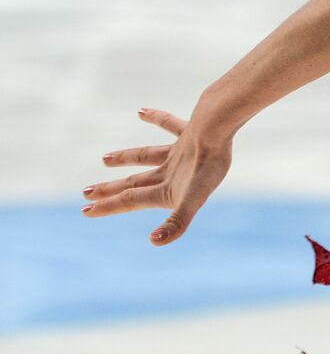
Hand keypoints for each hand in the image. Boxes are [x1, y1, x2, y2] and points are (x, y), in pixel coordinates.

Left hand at [81, 107, 231, 245]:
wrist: (220, 129)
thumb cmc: (207, 165)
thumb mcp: (193, 198)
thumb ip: (177, 222)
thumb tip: (155, 242)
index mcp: (170, 191)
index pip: (131, 200)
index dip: (108, 207)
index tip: (85, 211)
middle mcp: (174, 175)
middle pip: (134, 183)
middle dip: (110, 190)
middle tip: (85, 193)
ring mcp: (180, 155)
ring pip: (147, 157)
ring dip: (126, 158)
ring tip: (104, 159)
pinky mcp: (189, 134)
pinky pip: (169, 126)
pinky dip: (157, 118)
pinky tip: (142, 112)